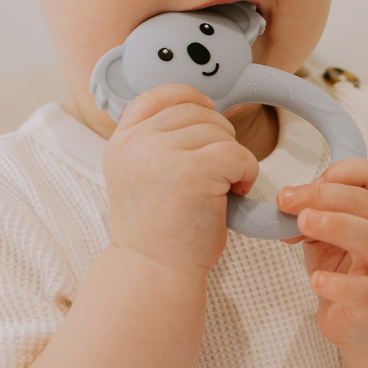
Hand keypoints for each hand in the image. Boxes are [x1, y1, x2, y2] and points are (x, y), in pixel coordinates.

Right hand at [103, 84, 258, 277]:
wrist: (154, 272)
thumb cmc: (159, 230)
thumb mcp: (142, 174)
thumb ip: (158, 141)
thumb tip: (204, 105)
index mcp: (121, 141)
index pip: (158, 94)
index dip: (190, 97)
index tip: (209, 111)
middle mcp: (136, 143)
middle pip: (197, 111)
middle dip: (218, 137)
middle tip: (216, 173)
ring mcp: (161, 155)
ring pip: (220, 131)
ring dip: (232, 157)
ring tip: (220, 188)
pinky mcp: (191, 172)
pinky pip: (238, 153)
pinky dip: (246, 173)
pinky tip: (234, 194)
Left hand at [276, 160, 367, 353]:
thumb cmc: (348, 266)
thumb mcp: (328, 233)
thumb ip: (310, 214)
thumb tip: (283, 207)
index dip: (341, 172)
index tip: (306, 185)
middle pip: (367, 203)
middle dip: (324, 196)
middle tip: (287, 199)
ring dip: (337, 225)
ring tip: (303, 222)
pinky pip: (366, 291)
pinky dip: (340, 285)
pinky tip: (316, 280)